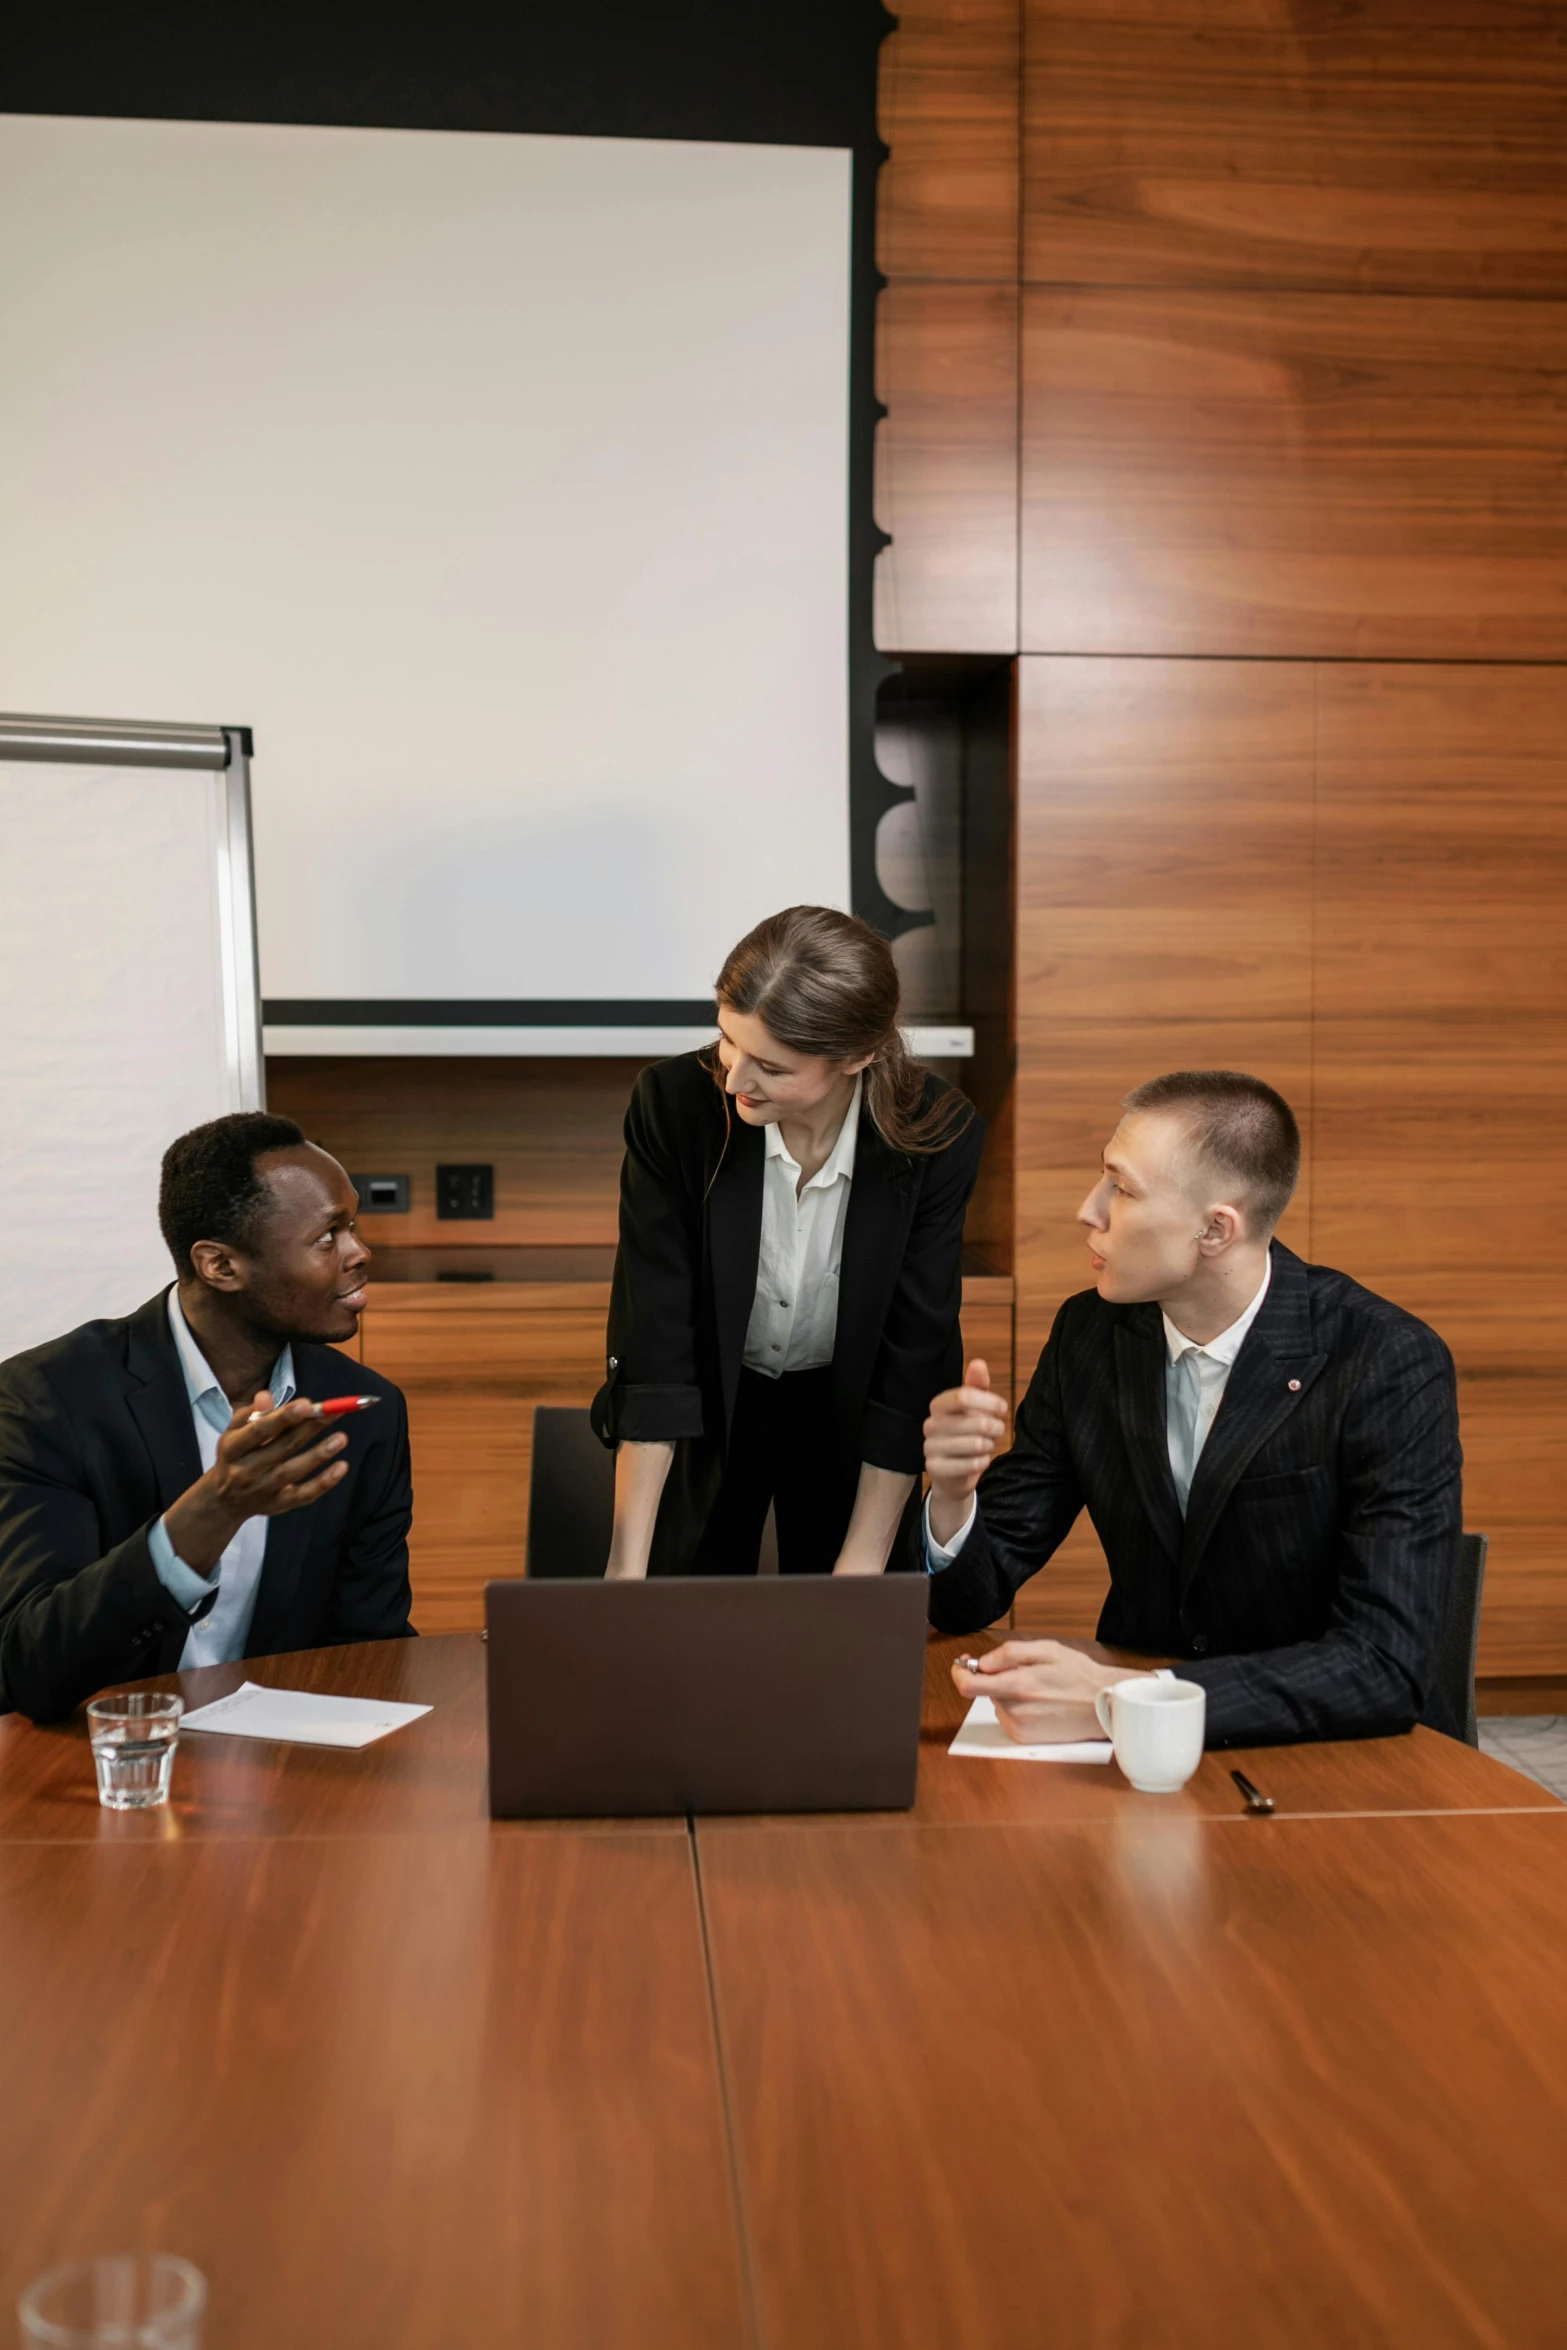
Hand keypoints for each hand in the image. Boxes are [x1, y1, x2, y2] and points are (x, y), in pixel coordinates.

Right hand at [161, 1391, 352, 1575]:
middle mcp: (246, 1471)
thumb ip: (251, 1414)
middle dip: (310, 1428)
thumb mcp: (234, 1433)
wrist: (223, 1502)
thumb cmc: (234, 1457)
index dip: (283, 1417)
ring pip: (294, 1471)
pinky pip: (303, 1495)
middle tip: (334, 1412)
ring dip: (319, 1454)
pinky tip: (342, 1466)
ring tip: (342, 1438)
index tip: (308, 1403)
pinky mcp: (277, 1505)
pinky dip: (324, 1483)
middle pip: (283, 1447)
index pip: (260, 1431)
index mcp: (233, 1448)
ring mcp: (262, 1491)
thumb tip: (266, 1396)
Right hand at [924, 1358, 1007, 1545]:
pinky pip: (971, 1464)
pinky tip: (979, 1461)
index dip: (989, 1401)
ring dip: (989, 1446)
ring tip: (987, 1446)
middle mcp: (930, 1424)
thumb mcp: (974, 1407)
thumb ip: (977, 1386)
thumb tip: (979, 1363)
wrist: (954, 1473)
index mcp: (938, 1405)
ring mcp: (930, 1447)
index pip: (964, 1396)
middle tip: (997, 1431)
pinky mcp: (935, 1469)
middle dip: (995, 1427)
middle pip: (975, 1421)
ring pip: (976, 1444)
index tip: (1003, 1407)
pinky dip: (982, 1462)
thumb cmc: (967, 1433)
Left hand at [952, 1640, 1153, 1744]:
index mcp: (1018, 1685)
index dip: (960, 1673)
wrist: (1104, 1705)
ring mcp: (1020, 1728)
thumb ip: (1010, 1653)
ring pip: (998, 1704)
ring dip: (1009, 1694)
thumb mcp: (1047, 1650)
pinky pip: (1008, 1718)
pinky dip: (1017, 1709)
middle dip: (997, 1679)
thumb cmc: (1078, 1674)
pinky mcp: (1025, 1739)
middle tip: (1024, 1672)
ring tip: (1040, 1689)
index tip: (963, 1665)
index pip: (968, 1686)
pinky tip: (1041, 1704)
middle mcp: (1016, 1711)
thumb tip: (982, 1662)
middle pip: (986, 1692)